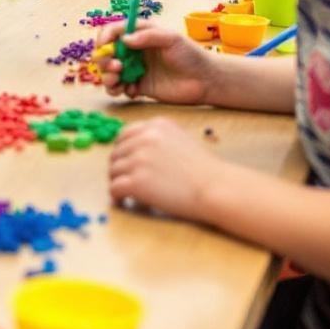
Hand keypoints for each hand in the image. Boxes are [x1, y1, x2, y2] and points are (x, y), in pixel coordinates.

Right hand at [92, 21, 214, 103]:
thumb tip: (124, 40)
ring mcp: (134, 69)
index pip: (113, 32)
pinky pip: (118, 88)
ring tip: (116, 79)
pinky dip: (116, 90)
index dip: (104, 38)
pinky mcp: (138, 87)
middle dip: (103, 59)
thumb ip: (148, 36)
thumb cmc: (191, 55)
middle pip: (106, 53)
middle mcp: (133, 51)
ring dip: (106, 76)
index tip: (104, 46)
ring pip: (108, 72)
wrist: (205, 80)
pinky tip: (128, 90)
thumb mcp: (171, 39)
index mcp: (139, 34)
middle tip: (115, 66)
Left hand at [108, 117, 229, 218]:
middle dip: (119, 168)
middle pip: (116, 154)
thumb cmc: (204, 171)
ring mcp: (139, 159)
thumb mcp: (181, 140)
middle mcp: (144, 139)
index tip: (124, 162)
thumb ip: (158, 139)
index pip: (124, 135)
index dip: (122, 151)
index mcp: (156, 126)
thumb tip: (134, 148)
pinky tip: (123, 202)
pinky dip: (116, 197)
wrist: (216, 188)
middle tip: (125, 181)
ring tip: (126, 193)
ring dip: (118, 183)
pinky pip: (115, 188)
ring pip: (113, 171)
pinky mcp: (136, 181)